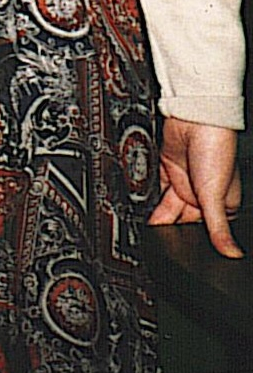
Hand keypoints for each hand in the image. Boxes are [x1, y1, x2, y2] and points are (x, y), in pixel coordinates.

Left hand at [148, 117, 242, 258]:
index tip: (176, 249)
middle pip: (181, 217)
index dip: (189, 238)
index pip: (203, 229)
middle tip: (153, 240)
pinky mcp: (167, 166)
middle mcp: (201, 193)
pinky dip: (148, 193)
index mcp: (221, 204)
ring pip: (166, 203)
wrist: (196, 118)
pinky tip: (140, 204)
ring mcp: (184, 179)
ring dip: (156, 212)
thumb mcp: (216, 195)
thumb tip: (232, 254)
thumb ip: (218, 227)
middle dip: (168, 226)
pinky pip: (155, 185)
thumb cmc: (217, 150)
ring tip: (143, 226)